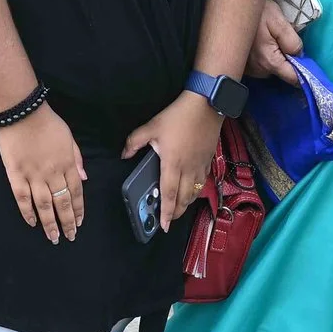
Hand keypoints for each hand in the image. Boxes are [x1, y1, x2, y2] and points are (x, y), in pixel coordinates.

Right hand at [0, 103, 85, 241]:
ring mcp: (33, 175)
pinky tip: (32, 222)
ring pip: (44, 204)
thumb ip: (77, 158)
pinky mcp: (16, 174)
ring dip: (50, 223)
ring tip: (53, 237)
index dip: (78, 209)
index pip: (76, 192)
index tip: (79, 223)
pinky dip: (27, 212)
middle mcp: (53, 173)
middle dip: (67, 222)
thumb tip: (84, 179)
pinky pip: (22, 197)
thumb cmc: (47, 122)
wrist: (22, 111)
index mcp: (67, 163)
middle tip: (69, 237)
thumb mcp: (69, 137)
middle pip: (62, 202)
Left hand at [123, 92, 220, 229]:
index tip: (164, 226)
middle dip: (177, 213)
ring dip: (187, 204)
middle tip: (170, 220)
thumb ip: (134, 142)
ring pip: (195, 192)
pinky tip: (192, 190)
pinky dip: (196, 190)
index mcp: (172, 163)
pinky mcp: (208, 160)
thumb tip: (124, 155)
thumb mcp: (152, 126)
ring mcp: (200, 166)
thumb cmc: (178, 116)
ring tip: (179, 208)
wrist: (206, 105)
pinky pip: (203, 182)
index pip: (169, 194)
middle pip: (184, 199)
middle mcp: (188, 169)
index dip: (167, 212)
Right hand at [248, 0, 300, 81]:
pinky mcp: (244, 65)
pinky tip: (261, 41)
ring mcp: (249, 69)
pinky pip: (261, 64)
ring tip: (271, 37)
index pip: (293, 78)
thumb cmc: (257, 11)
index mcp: (269, 61)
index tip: (308, 61)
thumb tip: (299, 55)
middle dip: (287, 59)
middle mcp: (258, 70)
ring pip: (271, 68)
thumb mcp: (279, 21)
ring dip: (275, 56)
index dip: (305, 72)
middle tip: (284, 39)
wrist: (232, 6)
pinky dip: (265, 55)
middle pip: (282, 72)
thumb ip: (292, 41)